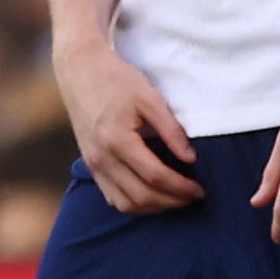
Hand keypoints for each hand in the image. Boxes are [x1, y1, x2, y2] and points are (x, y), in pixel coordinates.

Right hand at [54, 39, 202, 212]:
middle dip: (172, 201)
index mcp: (117, 139)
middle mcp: (102, 158)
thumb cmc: (116, 80)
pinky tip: (152, 196)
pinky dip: (135, 204)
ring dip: (154, 207)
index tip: (200, 189)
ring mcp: (93, 165)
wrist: (80, 71)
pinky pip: (112, 197)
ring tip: (176, 199)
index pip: (155, 176)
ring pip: (125, 203)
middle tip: (194, 197)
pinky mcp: (90, 166)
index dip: (181, 187)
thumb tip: (191, 158)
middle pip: (141, 195)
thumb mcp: (149, 97)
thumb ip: (171, 130)